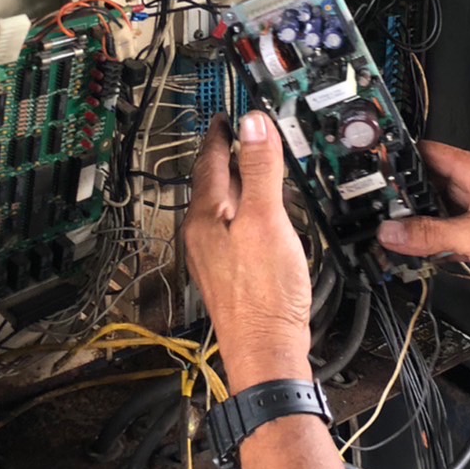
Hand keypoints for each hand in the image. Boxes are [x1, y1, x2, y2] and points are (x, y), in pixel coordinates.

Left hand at [184, 112, 312, 392]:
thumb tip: (254, 126)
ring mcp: (215, 256)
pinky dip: (249, 211)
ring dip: (240, 184)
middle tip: (243, 135)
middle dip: (229, 156)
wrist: (267, 353)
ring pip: (225, 207)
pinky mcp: (231, 274)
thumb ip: (260, 171)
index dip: (220, 134)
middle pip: (214, 183)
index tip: (226, 115)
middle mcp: (202, 235)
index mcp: (205, 217)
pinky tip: (266, 218)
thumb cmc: (262, 295)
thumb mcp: (265, 220)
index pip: (209, 161)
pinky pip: (235, 228)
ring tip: (256, 169)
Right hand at [376, 142, 469, 313]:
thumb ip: (433, 232)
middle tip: (376, 208)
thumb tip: (395, 231)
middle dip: (401, 196)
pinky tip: (412, 252)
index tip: (375, 167)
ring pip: (432, 212)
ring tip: (388, 232)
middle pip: (425, 184)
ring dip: (412, 223)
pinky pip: (441, 236)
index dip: (400, 158)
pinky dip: (425, 243)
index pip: (428, 153)